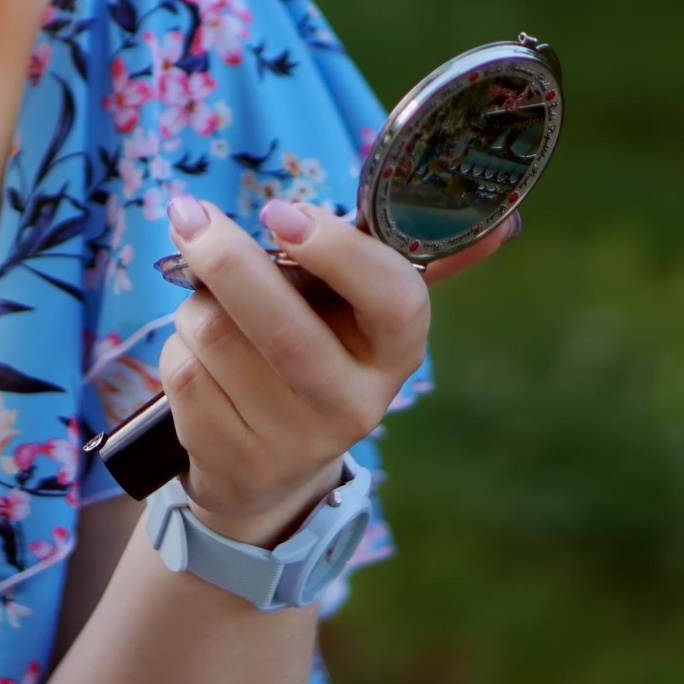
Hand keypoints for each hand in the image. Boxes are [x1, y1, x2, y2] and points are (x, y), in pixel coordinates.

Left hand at [157, 196, 463, 545]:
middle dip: (227, 260)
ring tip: (211, 303)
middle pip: (283, 328)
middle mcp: (355, 403)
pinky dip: (176, 345)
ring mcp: (293, 440)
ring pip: (215, 336)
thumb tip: (507, 224)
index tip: (283, 212)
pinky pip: (183, 372)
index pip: (393, 300)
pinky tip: (202, 355)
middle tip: (190, 213)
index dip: (337, 251)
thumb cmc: (318, 354)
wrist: (270, 471)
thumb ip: (396, 257)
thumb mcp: (361, 313)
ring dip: (195, 303)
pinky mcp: (234, 460)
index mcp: (397, 351)